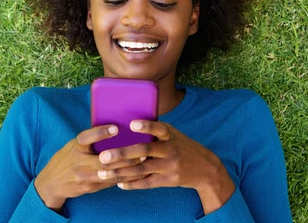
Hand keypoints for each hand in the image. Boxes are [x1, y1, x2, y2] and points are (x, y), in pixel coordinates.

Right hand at [34, 125, 149, 211]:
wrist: (52, 183)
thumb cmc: (67, 158)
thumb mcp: (73, 146)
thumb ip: (89, 140)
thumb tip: (112, 126)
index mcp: (75, 148)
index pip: (85, 138)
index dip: (100, 132)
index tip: (116, 128)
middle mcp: (78, 162)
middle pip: (103, 160)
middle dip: (123, 156)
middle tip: (141, 150)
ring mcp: (84, 177)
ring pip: (109, 174)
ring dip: (127, 168)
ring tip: (143, 161)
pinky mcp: (89, 187)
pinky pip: (109, 183)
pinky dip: (123, 178)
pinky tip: (135, 173)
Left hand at [95, 121, 235, 214]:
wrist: (205, 168)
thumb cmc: (182, 146)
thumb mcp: (173, 134)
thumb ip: (155, 131)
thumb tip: (128, 124)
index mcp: (170, 135)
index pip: (159, 128)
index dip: (146, 127)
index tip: (131, 124)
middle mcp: (170, 150)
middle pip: (144, 150)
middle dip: (121, 154)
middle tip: (103, 156)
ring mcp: (169, 166)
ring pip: (141, 169)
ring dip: (120, 172)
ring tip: (102, 173)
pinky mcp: (168, 180)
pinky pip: (146, 183)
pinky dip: (131, 184)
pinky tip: (118, 183)